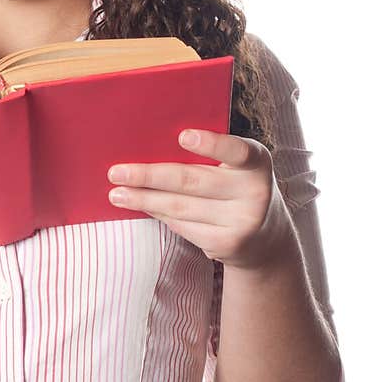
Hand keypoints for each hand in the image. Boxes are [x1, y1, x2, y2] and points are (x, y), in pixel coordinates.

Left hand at [106, 128, 294, 270]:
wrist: (265, 236)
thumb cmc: (237, 186)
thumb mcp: (236, 167)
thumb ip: (209, 155)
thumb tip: (150, 144)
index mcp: (257, 161)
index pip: (236, 151)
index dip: (211, 145)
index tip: (182, 137)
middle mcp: (255, 192)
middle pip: (192, 181)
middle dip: (149, 176)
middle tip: (116, 172)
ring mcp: (242, 222)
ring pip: (181, 207)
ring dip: (143, 199)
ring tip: (116, 193)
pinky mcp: (226, 244)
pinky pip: (182, 226)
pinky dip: (158, 214)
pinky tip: (140, 206)